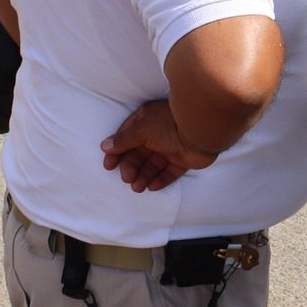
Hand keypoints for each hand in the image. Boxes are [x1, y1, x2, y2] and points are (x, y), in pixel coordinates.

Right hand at [101, 100, 217, 192]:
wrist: (200, 131)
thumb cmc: (169, 125)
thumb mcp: (141, 130)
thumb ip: (123, 140)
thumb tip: (105, 146)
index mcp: (147, 119)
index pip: (127, 136)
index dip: (117, 151)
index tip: (109, 166)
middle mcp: (158, 133)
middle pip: (139, 153)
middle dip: (131, 166)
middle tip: (127, 178)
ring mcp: (171, 146)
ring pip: (153, 164)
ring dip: (143, 176)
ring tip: (137, 187)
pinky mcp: (183, 159)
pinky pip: (168, 172)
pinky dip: (159, 179)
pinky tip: (152, 186)